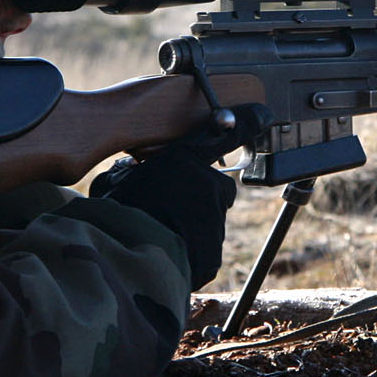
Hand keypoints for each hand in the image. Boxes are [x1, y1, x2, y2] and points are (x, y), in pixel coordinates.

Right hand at [90, 104, 272, 288]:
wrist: (125, 262)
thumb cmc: (115, 216)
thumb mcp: (113, 182)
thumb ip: (127, 172)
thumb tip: (127, 171)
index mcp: (183, 161)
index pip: (221, 136)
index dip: (245, 124)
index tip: (263, 114)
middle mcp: (207, 186)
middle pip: (212, 190)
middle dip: (196, 199)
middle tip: (166, 210)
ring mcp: (215, 221)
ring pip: (207, 222)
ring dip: (189, 228)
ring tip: (158, 237)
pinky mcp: (213, 254)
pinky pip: (202, 251)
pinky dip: (187, 254)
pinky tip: (163, 257)